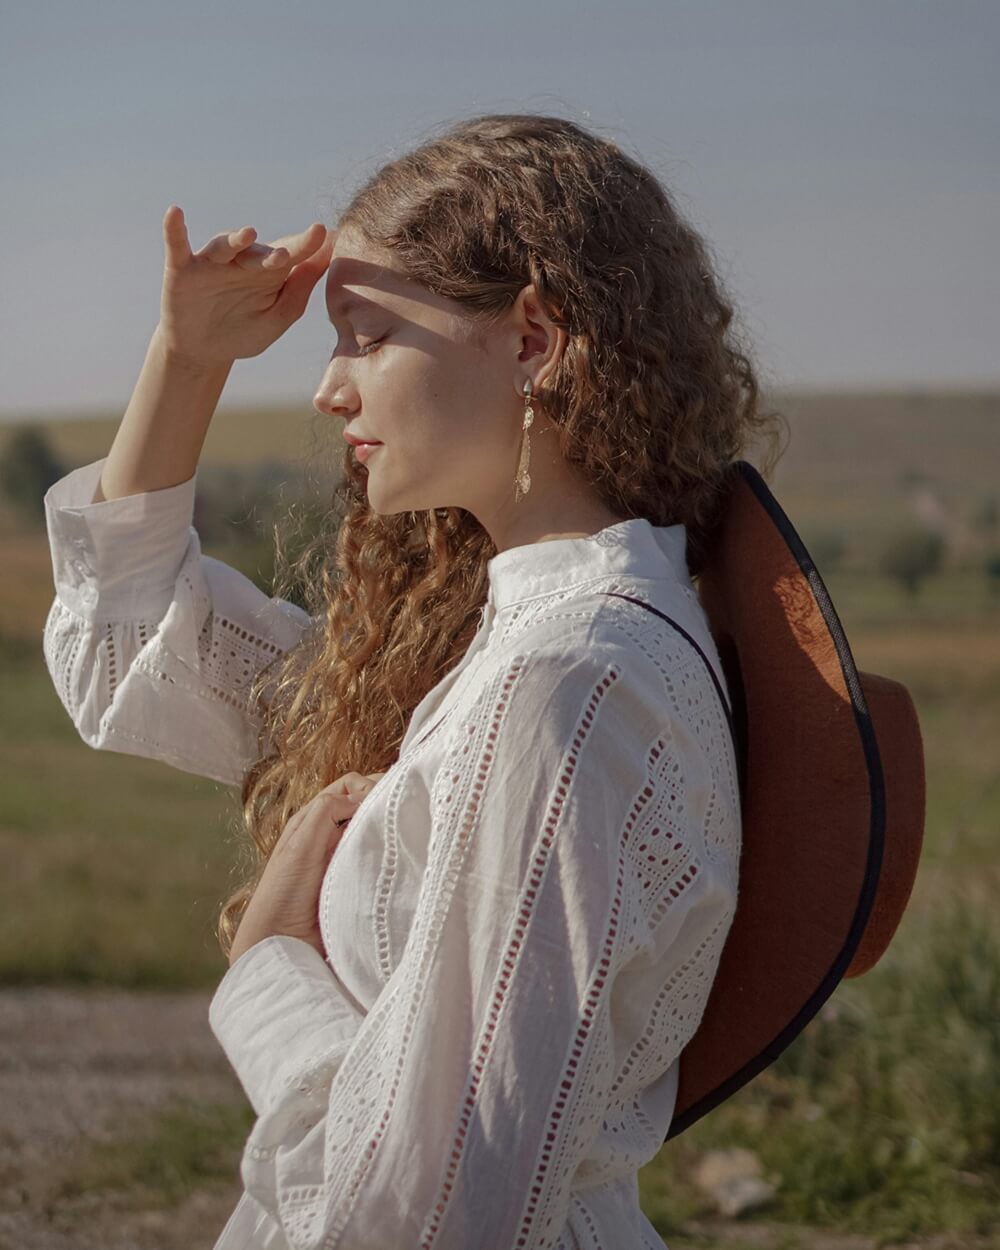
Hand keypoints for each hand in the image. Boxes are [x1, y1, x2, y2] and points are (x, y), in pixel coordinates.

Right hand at [157, 204, 335, 366]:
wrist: (204, 352)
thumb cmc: (244, 332)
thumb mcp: (276, 318)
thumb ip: (298, 291)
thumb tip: (326, 258)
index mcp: (267, 273)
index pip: (289, 254)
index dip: (305, 244)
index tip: (322, 233)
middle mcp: (241, 262)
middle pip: (258, 253)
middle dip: (270, 254)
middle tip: (286, 256)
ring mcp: (212, 264)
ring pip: (224, 246)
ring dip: (235, 240)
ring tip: (247, 234)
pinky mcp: (182, 269)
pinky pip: (177, 246)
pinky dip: (174, 229)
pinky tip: (175, 213)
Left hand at [228, 771, 387, 967]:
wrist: (282, 942)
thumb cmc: (282, 893)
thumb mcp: (300, 844)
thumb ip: (326, 812)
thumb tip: (363, 794)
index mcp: (314, 817)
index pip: (349, 785)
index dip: (368, 785)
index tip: (380, 802)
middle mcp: (331, 833)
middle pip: (365, 804)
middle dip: (383, 802)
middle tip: (397, 814)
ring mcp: (345, 857)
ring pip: (375, 829)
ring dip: (387, 828)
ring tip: (400, 833)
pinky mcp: (357, 879)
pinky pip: (378, 857)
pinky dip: (388, 852)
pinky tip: (396, 857)